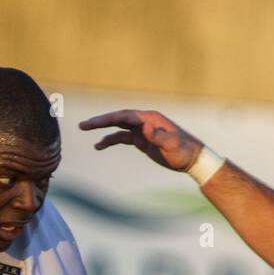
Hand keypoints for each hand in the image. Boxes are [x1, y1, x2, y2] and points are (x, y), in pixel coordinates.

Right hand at [78, 109, 202, 172]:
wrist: (190, 158)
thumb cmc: (182, 151)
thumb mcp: (172, 145)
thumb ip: (158, 136)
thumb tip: (145, 127)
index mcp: (149, 119)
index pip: (125, 116)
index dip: (109, 119)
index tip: (95, 123)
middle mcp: (144, 121)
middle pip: (118, 118)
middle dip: (100, 121)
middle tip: (83, 125)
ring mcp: (142, 130)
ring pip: (118, 127)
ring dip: (102, 129)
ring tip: (85, 130)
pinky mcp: (141, 140)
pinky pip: (122, 138)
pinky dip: (110, 140)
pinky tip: (99, 146)